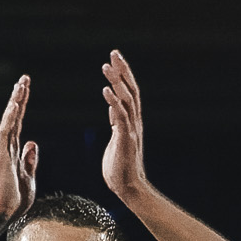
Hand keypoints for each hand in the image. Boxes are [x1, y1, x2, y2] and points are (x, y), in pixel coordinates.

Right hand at [0, 73, 37, 223]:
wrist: (5, 212)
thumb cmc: (16, 199)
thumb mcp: (29, 175)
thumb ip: (30, 159)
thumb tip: (32, 143)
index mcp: (13, 151)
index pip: (19, 123)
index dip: (22, 106)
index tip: (26, 89)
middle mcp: (6, 147)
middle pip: (14, 116)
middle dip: (19, 97)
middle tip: (24, 79)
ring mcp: (2, 150)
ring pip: (10, 120)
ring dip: (15, 102)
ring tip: (21, 84)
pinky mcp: (1, 154)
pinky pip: (6, 131)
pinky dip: (10, 117)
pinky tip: (14, 104)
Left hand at [97, 51, 149, 204]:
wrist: (128, 187)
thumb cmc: (119, 167)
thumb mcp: (116, 138)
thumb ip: (116, 122)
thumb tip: (113, 109)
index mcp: (130, 120)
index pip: (128, 91)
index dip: (122, 74)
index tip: (114, 59)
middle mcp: (134, 121)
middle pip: (131, 89)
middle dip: (123, 70)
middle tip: (114, 52)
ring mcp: (131, 129)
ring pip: (127, 99)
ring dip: (117, 81)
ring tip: (107, 66)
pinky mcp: (126, 139)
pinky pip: (120, 117)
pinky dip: (114, 102)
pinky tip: (106, 90)